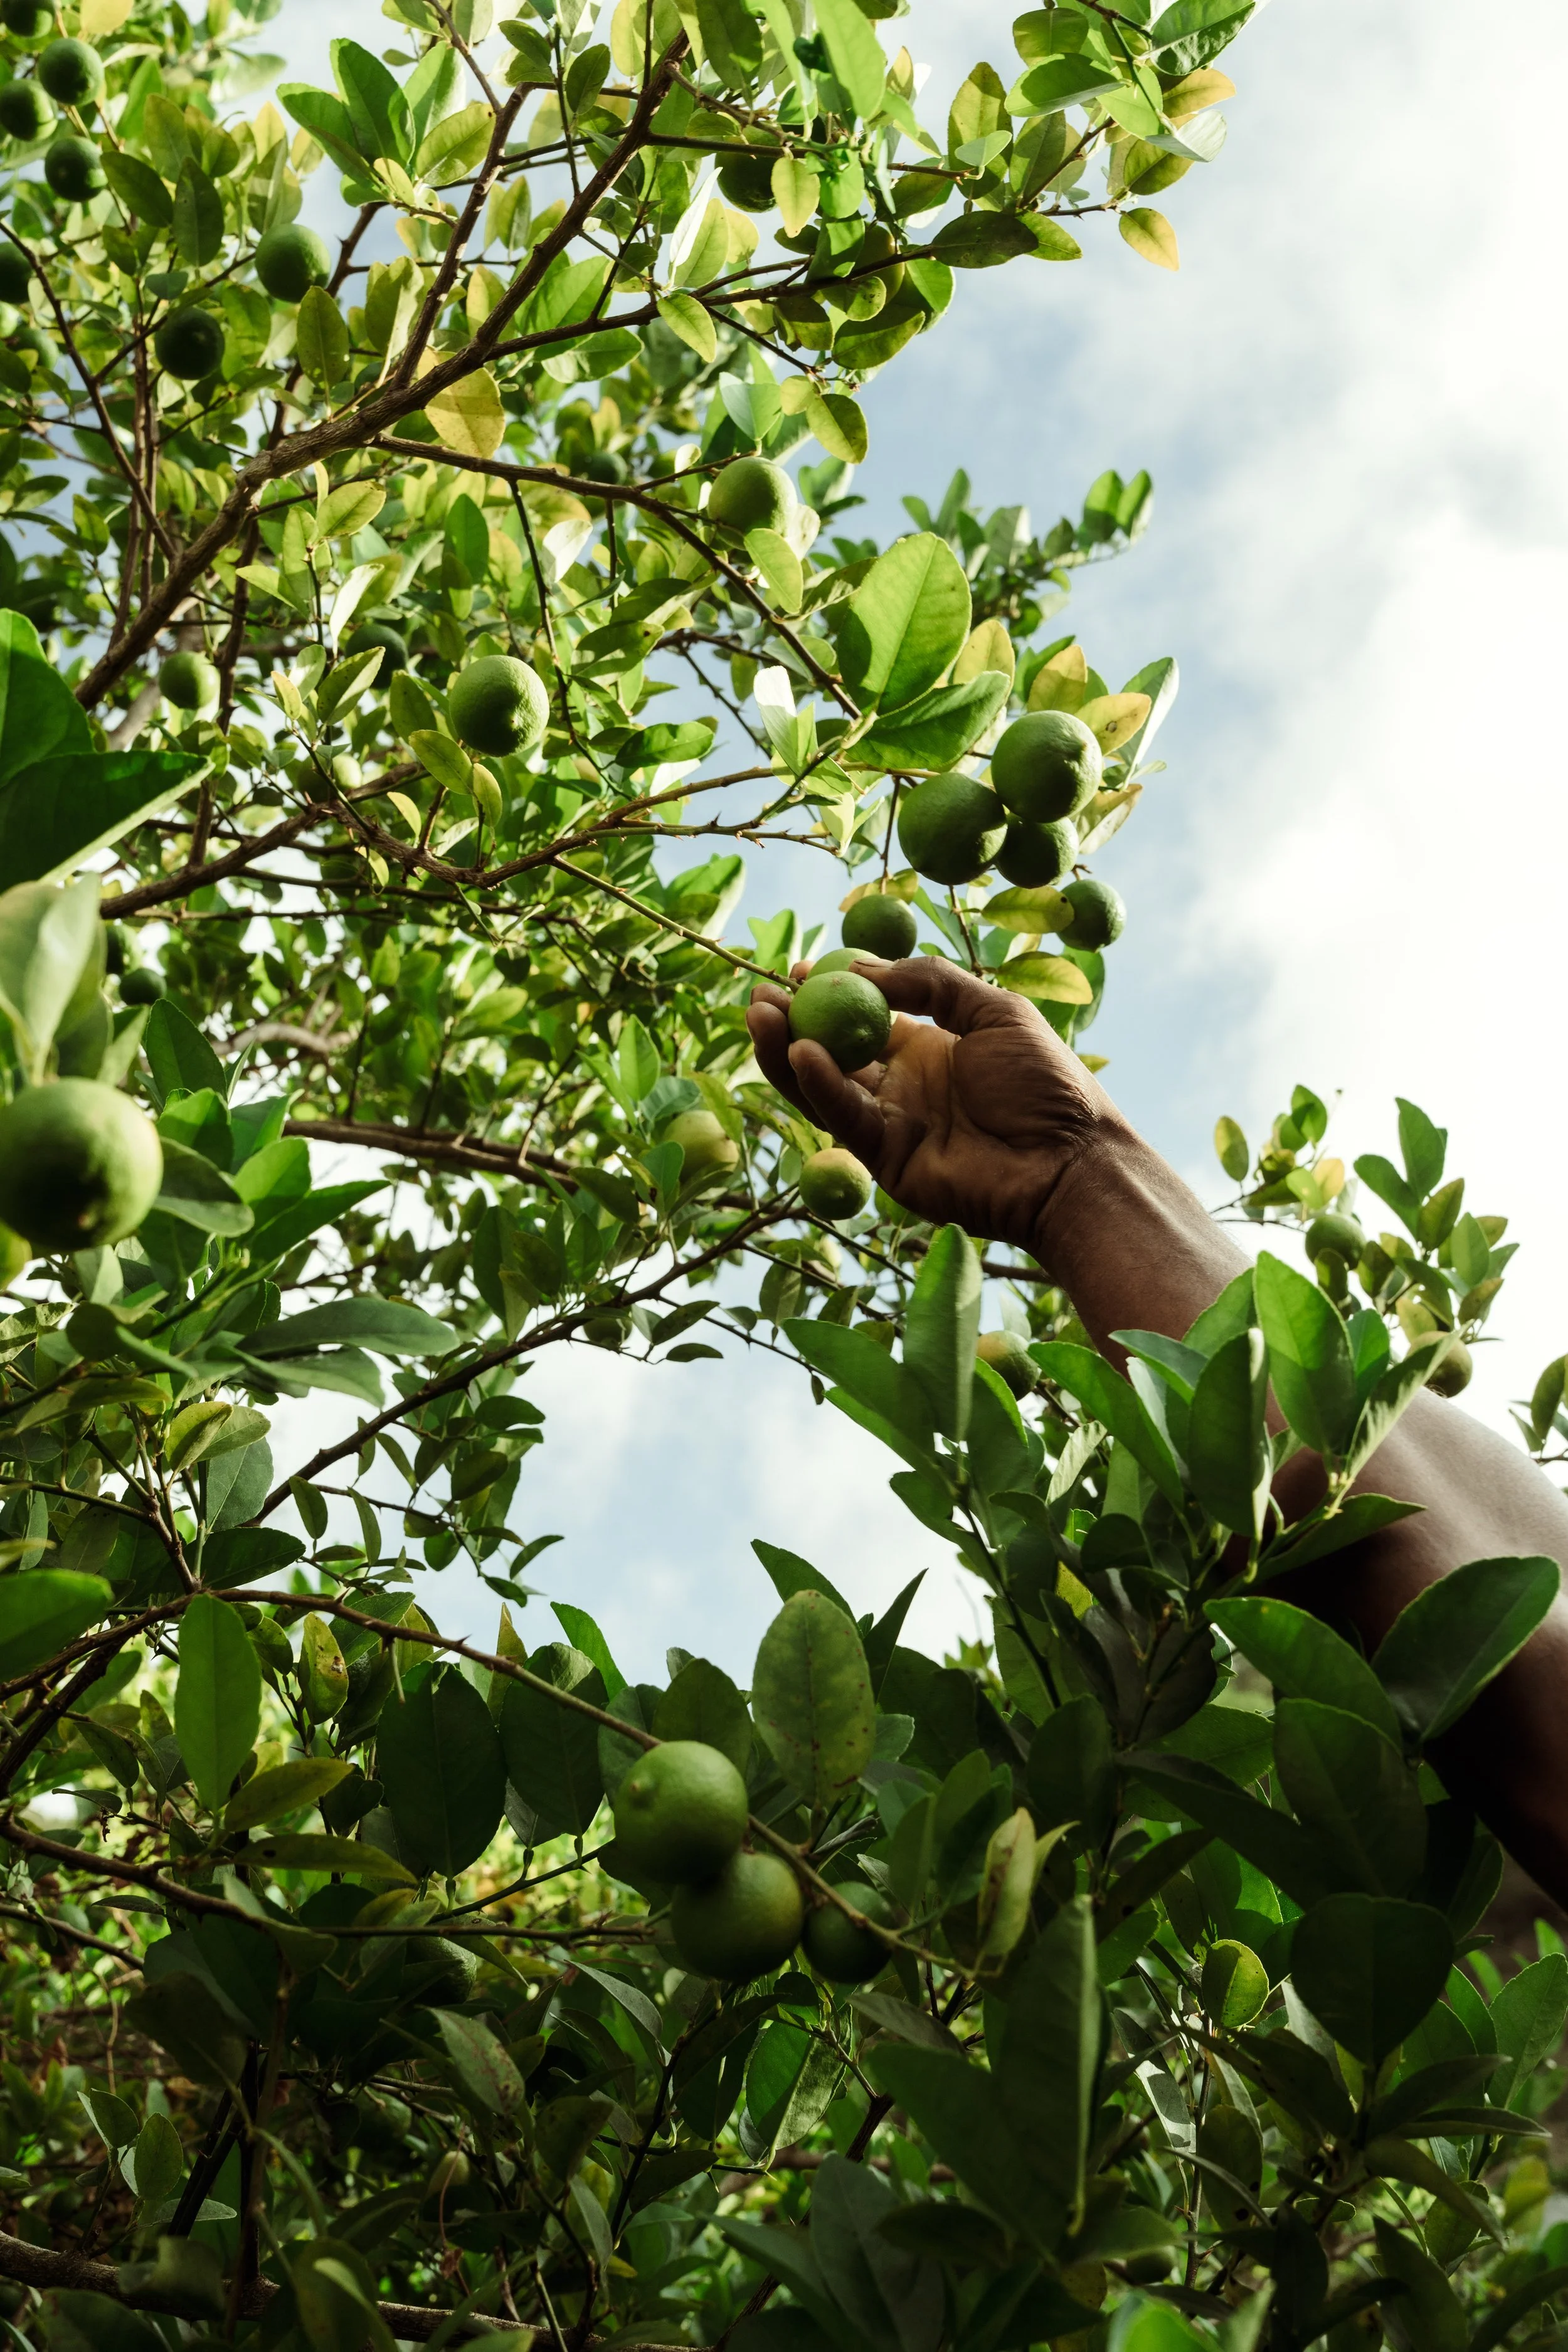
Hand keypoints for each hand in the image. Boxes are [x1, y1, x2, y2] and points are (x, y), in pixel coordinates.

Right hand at [746, 956, 1126, 1252]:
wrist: (1073, 1160)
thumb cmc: (1048, 1084)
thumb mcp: (994, 1010)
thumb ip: (931, 984)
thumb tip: (860, 967)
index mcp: (926, 1049)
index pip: (861, 1018)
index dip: (828, 995)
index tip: (799, 969)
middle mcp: (900, 1086)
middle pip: (830, 1052)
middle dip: (791, 1023)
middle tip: (759, 995)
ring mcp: (891, 1125)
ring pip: (824, 1086)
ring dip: (787, 1052)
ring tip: (760, 1015)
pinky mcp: (887, 1161)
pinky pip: (845, 1118)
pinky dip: (821, 1086)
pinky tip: (802, 1053)